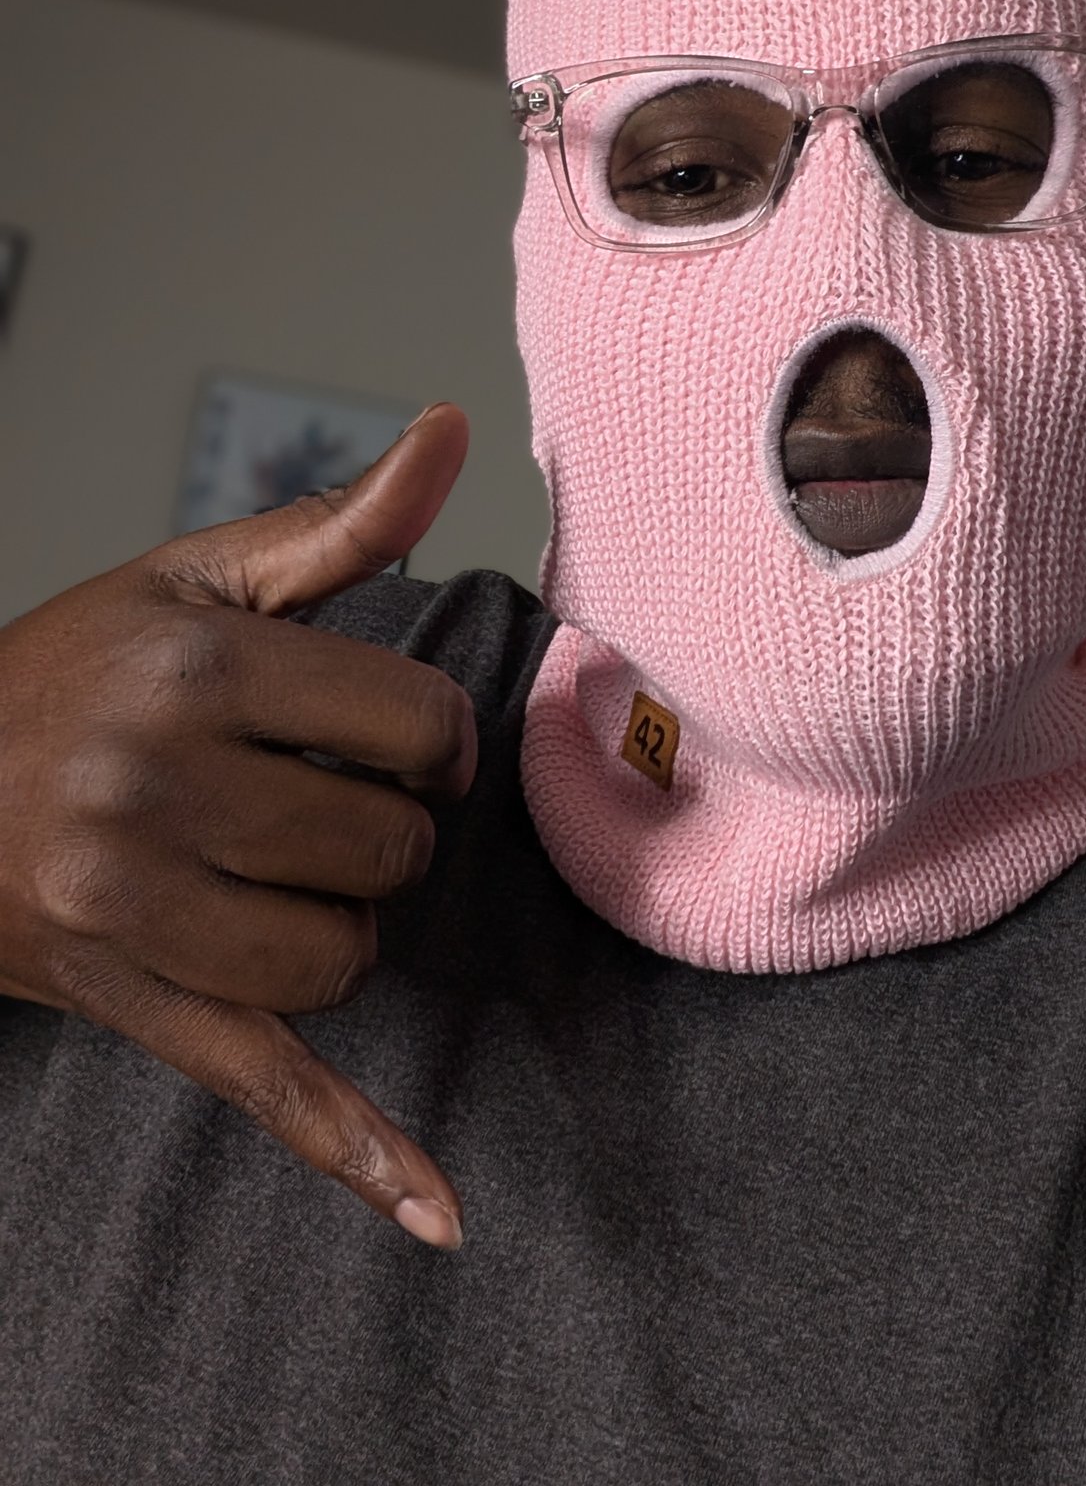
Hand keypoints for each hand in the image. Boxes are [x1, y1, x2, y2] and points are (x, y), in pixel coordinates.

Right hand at [0, 403, 475, 1248]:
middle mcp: (159, 782)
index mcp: (197, 665)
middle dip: (384, 829)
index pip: (420, 725)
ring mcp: (137, 904)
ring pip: (349, 952)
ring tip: (276, 874)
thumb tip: (453, 431)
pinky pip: (264, 1082)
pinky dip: (356, 1149)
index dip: (431, 739)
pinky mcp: (131, 998)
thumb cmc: (74, 671)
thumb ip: (337, 522)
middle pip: (393, 845)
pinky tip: (438, 1211)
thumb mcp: (193, 578)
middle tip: (316, 802)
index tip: (396, 740)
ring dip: (345, 924)